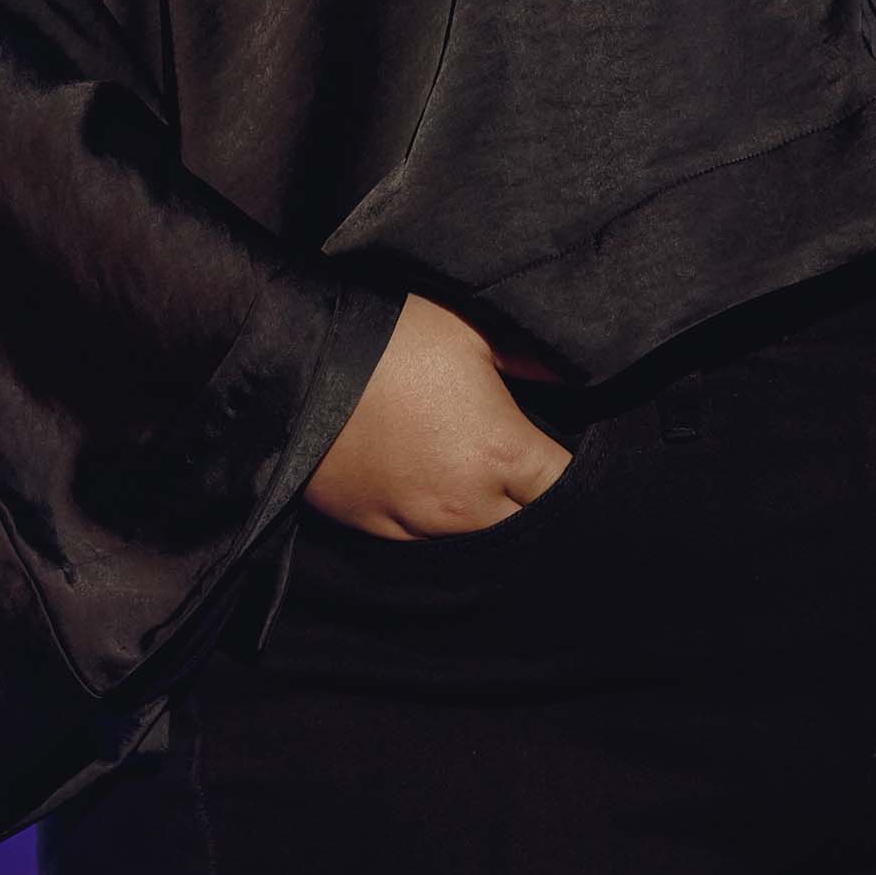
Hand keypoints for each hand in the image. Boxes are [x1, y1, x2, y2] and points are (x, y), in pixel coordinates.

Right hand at [301, 291, 572, 538]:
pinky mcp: (375, 530)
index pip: (564, 485)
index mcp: (499, 451)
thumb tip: (572, 376)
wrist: (297, 364)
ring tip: (479, 478)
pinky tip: (433, 490)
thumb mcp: (471, 331)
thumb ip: (528, 359)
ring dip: (487, 518)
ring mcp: (417, 525)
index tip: (573, 453)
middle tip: (529, 470)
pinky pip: (424, 544)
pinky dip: (438, 525)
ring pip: (476, 542)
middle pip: (527, 527)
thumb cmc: (390, 338)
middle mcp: (466, 504)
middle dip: (537, 504)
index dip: (577, 472)